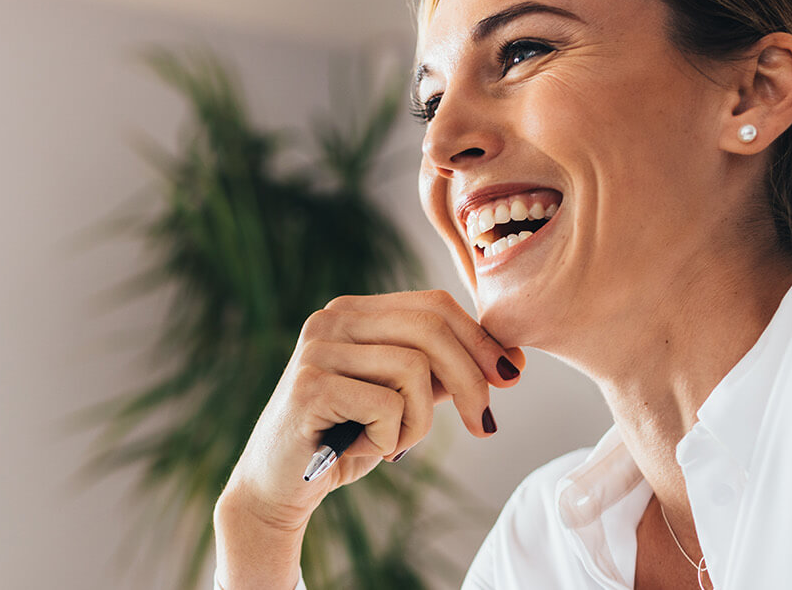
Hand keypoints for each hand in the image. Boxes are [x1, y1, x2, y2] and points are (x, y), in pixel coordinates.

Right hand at [214, 290, 522, 587]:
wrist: (279, 486)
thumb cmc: (342, 440)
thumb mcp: (400, 399)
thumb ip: (439, 373)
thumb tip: (508, 361)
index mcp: (353, 312)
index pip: (433, 305)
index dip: (480, 339)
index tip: (512, 376)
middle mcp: (331, 319)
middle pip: (431, 328)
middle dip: (472, 378)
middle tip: (484, 424)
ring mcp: (317, 349)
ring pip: (414, 369)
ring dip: (419, 421)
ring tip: (394, 443)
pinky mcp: (310, 386)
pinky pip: (387, 405)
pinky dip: (390, 437)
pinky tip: (365, 448)